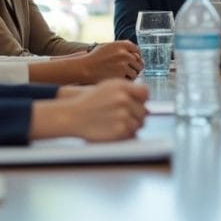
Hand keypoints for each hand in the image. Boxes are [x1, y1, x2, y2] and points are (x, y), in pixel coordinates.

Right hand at [32, 79, 148, 141]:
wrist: (73, 115)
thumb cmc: (90, 101)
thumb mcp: (108, 87)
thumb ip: (128, 91)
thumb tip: (147, 106)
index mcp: (122, 86)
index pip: (145, 93)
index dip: (142, 100)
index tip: (137, 104)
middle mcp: (124, 99)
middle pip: (144, 111)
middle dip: (136, 115)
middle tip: (122, 117)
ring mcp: (123, 115)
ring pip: (139, 124)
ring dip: (131, 125)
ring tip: (116, 123)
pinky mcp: (120, 130)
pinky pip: (133, 134)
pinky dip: (126, 134)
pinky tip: (114, 130)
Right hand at [81, 40, 142, 81]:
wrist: (84, 68)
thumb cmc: (94, 58)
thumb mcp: (108, 47)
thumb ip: (122, 49)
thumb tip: (138, 56)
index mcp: (121, 44)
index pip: (137, 50)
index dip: (136, 56)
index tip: (133, 61)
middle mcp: (124, 53)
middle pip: (139, 62)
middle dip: (135, 67)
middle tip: (129, 71)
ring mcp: (123, 65)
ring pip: (136, 72)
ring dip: (131, 75)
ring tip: (121, 76)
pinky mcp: (121, 76)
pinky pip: (130, 80)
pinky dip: (126, 81)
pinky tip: (118, 79)